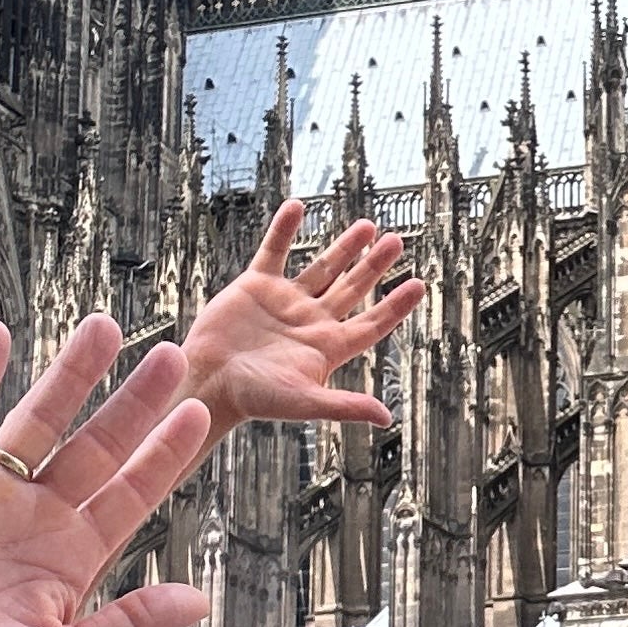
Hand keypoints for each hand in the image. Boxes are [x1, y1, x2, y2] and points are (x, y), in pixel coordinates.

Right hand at [0, 317, 212, 626]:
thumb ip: (126, 626)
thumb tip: (197, 601)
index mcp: (71, 557)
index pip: (132, 495)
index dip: (166, 455)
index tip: (201, 414)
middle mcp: (35, 517)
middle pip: (97, 445)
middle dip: (135, 401)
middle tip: (177, 354)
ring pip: (38, 421)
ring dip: (71, 374)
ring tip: (106, 326)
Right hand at [183, 200, 424, 437]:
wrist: (209, 382)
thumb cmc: (256, 399)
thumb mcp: (304, 401)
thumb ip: (345, 406)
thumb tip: (386, 419)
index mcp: (328, 347)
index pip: (372, 322)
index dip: (395, 305)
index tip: (418, 284)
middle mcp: (311, 321)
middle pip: (352, 289)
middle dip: (374, 265)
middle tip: (397, 241)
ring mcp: (285, 301)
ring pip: (322, 267)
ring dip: (344, 246)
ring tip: (369, 225)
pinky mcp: (256, 286)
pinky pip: (274, 251)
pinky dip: (284, 229)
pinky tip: (297, 206)